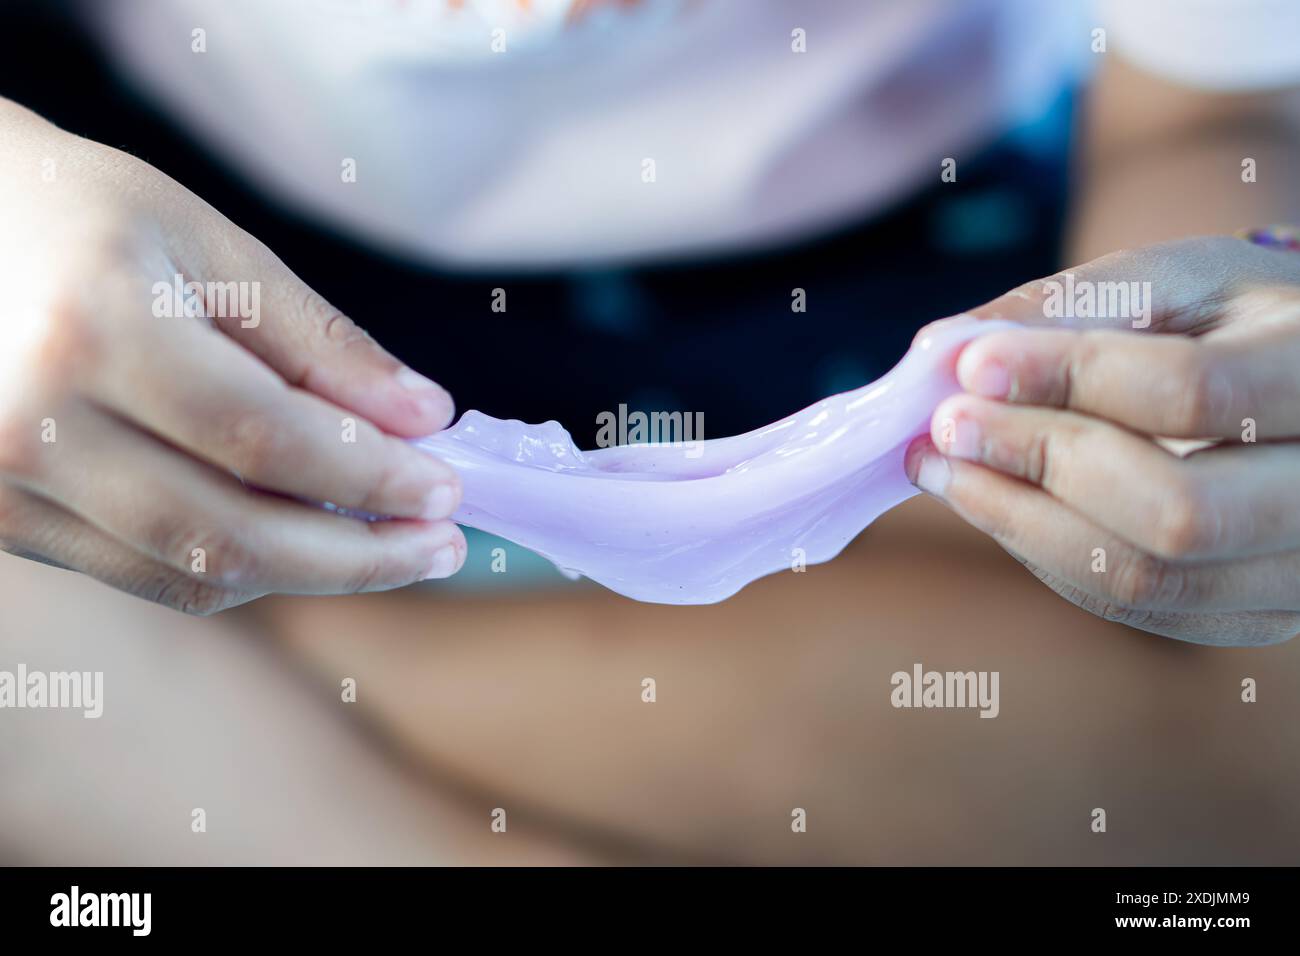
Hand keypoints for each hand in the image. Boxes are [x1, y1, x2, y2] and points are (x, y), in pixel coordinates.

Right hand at [0, 97, 465, 613]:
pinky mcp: (1, 522)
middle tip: (440, 545)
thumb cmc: (84, 216)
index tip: (447, 490)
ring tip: (392, 549)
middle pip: (233, 534)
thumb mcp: (210, 246)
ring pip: (194, 573)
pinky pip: (149, 574)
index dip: (371, 477)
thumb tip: (425, 419)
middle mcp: (35, 425)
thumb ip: (321, 343)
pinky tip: (306, 542)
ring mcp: (4, 487)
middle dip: (360, 555)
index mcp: (93, 329)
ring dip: (310, 574)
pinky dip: (243, 568)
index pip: (266, 440)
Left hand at [906, 235, 1299, 644]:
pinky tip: (991, 499)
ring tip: (942, 465)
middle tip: (945, 426)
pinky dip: (1043, 551)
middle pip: (1176, 512)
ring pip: (1146, 578)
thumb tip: (945, 350)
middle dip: (1039, 464)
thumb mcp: (1179, 281)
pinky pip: (1130, 605)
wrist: (1297, 394)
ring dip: (1017, 521)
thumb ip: (1073, 306)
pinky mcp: (1254, 616)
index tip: (971, 364)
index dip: (1069, 378)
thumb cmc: (1232, 322)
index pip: (1194, 391)